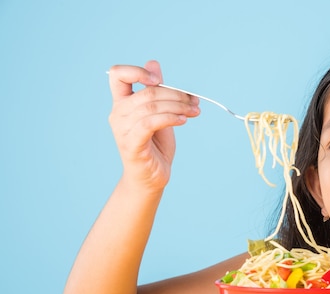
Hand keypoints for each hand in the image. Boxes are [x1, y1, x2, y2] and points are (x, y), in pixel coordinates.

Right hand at [107, 61, 199, 191]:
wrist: (152, 177)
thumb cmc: (155, 145)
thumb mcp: (159, 114)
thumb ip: (157, 91)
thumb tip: (154, 63)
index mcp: (122, 103)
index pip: (118, 75)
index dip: (137, 71)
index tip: (159, 79)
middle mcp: (118, 114)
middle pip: (147, 92)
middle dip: (176, 94)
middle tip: (195, 101)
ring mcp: (122, 129)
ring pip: (152, 106)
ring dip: (178, 106)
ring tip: (194, 111)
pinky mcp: (132, 144)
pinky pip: (151, 123)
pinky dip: (170, 118)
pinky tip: (184, 120)